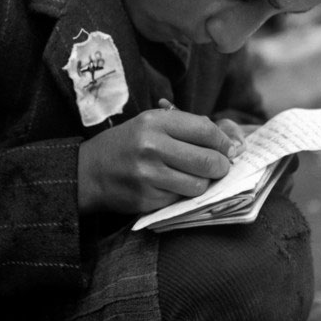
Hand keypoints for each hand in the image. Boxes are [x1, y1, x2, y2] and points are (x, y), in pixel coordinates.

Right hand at [77, 108, 237, 214]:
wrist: (88, 171)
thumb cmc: (127, 144)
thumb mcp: (152, 124)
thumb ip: (188, 128)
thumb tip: (231, 140)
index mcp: (155, 122)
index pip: (206, 130)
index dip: (223, 141)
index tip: (227, 148)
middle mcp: (152, 146)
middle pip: (208, 160)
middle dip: (221, 166)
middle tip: (219, 167)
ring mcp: (148, 175)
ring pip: (199, 184)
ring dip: (202, 183)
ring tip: (192, 177)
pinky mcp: (146, 199)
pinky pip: (181, 199)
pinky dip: (182, 194)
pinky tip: (170, 186)